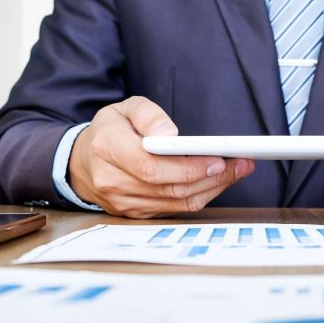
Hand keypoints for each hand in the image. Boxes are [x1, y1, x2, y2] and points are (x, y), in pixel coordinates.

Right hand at [68, 96, 253, 217]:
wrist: (82, 162)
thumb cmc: (110, 131)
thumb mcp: (125, 108)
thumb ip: (149, 114)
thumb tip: (170, 134)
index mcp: (108, 149)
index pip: (152, 167)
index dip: (188, 167)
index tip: (218, 159)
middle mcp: (113, 181)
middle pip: (170, 188)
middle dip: (212, 177)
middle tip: (241, 164)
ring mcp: (124, 203)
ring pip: (177, 202)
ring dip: (213, 188)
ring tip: (238, 171)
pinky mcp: (136, 214)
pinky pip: (175, 210)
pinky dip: (201, 195)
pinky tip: (219, 181)